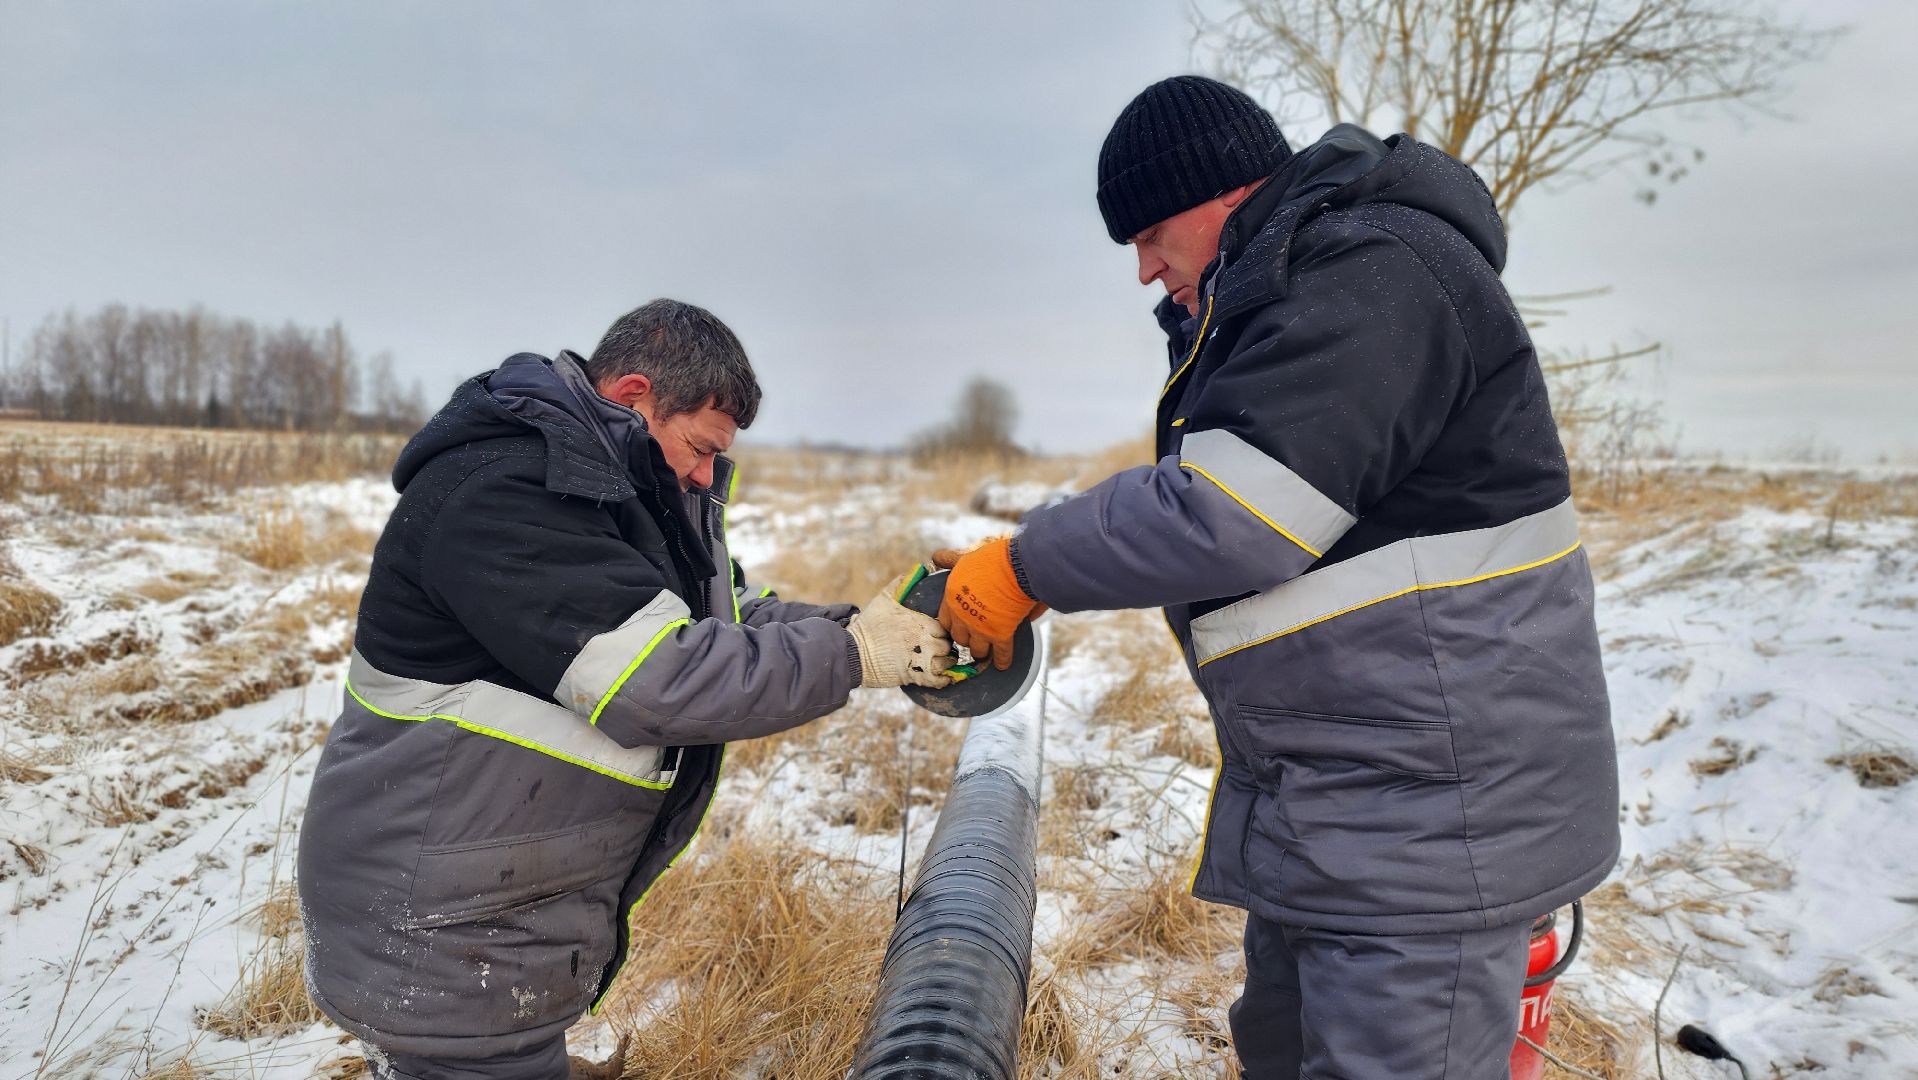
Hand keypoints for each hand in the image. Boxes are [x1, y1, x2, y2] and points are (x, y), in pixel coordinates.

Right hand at [846, 571, 955, 688]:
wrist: (854, 653)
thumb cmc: (869, 626)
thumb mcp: (884, 600)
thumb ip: (901, 583)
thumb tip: (919, 568)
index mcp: (921, 623)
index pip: (944, 626)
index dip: (941, 631)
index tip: (935, 634)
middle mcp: (926, 641)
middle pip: (948, 644)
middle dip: (944, 646)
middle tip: (936, 647)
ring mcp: (922, 660)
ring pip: (947, 662)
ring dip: (946, 662)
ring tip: (939, 661)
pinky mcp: (917, 677)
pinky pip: (940, 680)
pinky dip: (945, 679)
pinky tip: (943, 676)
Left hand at [930, 538, 1044, 671]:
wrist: (1018, 567)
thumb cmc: (993, 559)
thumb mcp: (965, 556)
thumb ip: (950, 559)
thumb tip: (937, 557)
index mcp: (952, 597)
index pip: (944, 620)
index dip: (952, 624)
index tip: (957, 627)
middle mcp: (962, 616)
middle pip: (959, 638)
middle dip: (965, 639)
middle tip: (972, 640)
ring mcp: (980, 629)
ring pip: (976, 650)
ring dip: (981, 653)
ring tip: (985, 655)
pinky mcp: (1000, 636)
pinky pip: (1000, 654)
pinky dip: (1003, 661)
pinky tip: (1003, 666)